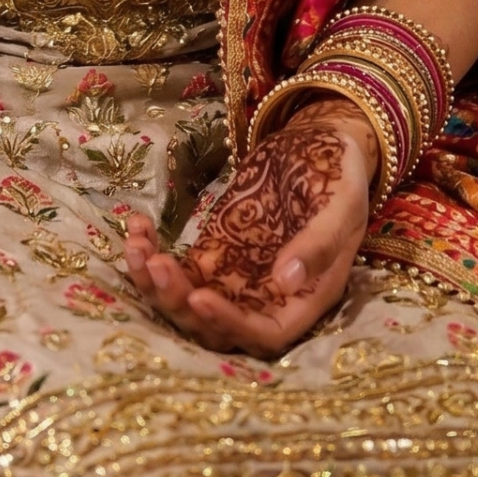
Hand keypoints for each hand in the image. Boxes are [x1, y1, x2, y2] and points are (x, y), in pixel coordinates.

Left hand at [122, 100, 375, 355]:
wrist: (319, 144)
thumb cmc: (340, 176)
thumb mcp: (341, 206)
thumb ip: (319, 245)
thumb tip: (285, 281)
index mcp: (305, 299)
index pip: (265, 332)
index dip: (231, 323)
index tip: (199, 297)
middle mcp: (267, 299)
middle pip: (217, 326)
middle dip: (181, 302)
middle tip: (156, 265)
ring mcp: (237, 279)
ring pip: (190, 301)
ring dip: (157, 284)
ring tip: (136, 246)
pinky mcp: (216, 256)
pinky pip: (180, 270)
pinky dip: (153, 254)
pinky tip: (137, 226)